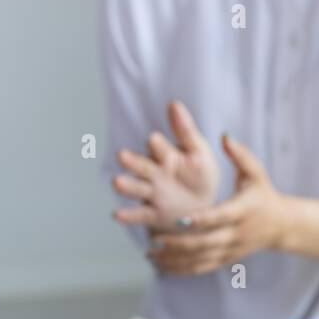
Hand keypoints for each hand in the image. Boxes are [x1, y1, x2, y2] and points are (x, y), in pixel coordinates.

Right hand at [113, 100, 218, 228]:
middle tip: (121, 156)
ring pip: (137, 187)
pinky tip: (116, 215)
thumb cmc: (200, 174)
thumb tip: (173, 102)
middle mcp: (154, 172)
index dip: (157, 145)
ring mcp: (152, 193)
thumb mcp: (198, 151)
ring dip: (127, 185)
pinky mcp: (153, 214)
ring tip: (116, 182)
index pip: (158, 147)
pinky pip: (140, 215)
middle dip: (133, 162)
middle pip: (142, 165)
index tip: (155, 140)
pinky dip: (128, 215)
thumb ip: (186, 130)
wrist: (203, 207)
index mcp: (166, 154)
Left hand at [146, 133, 286, 274]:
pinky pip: (201, 268)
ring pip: (200, 259)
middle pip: (206, 243)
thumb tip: (224, 136)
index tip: (178, 220)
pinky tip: (161, 266)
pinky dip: (181, 269)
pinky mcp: (226, 260)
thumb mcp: (256, 172)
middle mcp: (236, 234)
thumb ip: (240, 155)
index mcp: (242, 211)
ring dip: (175, 259)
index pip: (219, 217)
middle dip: (179, 244)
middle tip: (155, 240)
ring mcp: (231, 250)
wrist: (281, 225)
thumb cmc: (263, 193)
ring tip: (151, 254)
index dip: (199, 220)